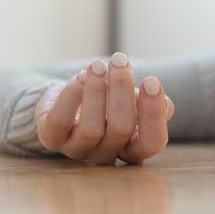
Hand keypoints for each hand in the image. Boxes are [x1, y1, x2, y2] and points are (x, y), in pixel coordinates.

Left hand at [34, 52, 175, 163]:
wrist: (71, 100)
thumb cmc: (112, 102)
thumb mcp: (137, 102)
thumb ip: (154, 104)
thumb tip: (162, 102)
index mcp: (133, 148)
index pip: (152, 143)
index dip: (153, 113)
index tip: (152, 80)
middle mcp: (107, 154)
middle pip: (121, 130)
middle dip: (121, 90)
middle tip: (121, 60)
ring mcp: (78, 150)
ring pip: (91, 129)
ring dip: (96, 91)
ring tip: (98, 64)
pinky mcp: (52, 138)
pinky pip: (60, 122)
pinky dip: (71, 96)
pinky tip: (81, 76)